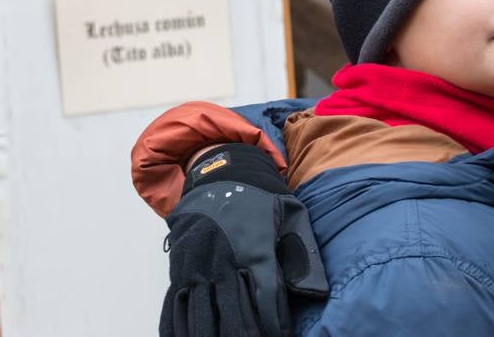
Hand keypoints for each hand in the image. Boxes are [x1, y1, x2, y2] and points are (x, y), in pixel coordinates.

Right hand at [160, 143, 327, 335]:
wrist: (220, 173)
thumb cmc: (261, 198)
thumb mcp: (293, 215)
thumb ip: (304, 255)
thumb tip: (316, 293)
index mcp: (256, 250)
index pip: (268, 299)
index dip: (275, 325)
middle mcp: (225, 261)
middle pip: (236, 313)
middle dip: (245, 334)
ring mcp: (199, 265)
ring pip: (204, 314)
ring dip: (214, 333)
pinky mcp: (180, 266)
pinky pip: (177, 305)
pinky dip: (181, 327)